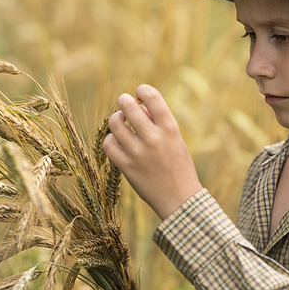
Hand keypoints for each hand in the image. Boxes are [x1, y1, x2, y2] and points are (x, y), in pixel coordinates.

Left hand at [102, 84, 202, 219]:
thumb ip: (159, 123)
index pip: (153, 97)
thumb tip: (138, 105)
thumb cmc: (179, 167)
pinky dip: (110, 140)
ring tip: (120, 123)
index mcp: (170, 129)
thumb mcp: (176, 141)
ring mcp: (138, 153)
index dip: (143, 90)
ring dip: (116, 119)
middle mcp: (153, 138)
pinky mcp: (126, 167)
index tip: (140, 93)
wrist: (180, 199)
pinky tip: (117, 142)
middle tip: (125, 104)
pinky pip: (108, 144)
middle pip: (128, 106)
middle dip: (124, 101)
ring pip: (115, 123)